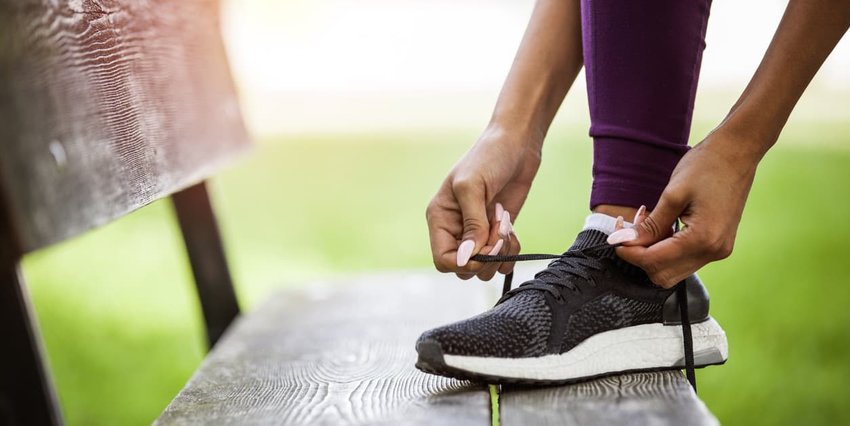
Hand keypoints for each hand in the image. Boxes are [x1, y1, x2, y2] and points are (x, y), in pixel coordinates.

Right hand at [426, 125, 541, 279]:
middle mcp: (456, 230)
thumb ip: (471, 225)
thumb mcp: (473, 187)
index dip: (464, 262)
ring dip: (500, 253)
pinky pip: (502, 259)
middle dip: (486, 257)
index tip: (484, 248)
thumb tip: (467, 258)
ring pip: (484, 268)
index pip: (443, 260)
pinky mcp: (497, 233)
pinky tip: (511, 229)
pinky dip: (511, 250)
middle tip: (499, 231)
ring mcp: (478, 233)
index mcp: (440, 219)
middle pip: (465, 268)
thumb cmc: (488, 158)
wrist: (516, 145)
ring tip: (504, 225)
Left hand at [608, 128, 759, 286]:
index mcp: (703, 239)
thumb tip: (621, 242)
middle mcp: (713, 251)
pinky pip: (684, 258)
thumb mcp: (672, 195)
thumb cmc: (706, 166)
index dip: (629, 252)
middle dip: (640, 255)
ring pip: (672, 269)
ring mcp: (718, 250)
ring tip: (646, 221)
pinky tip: (661, 224)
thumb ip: (648, 225)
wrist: (737, 153)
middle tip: (630, 228)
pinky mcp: (717, 245)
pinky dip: (666, 248)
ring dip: (652, 252)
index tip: (615, 237)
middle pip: (662, 274)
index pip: (654, 261)